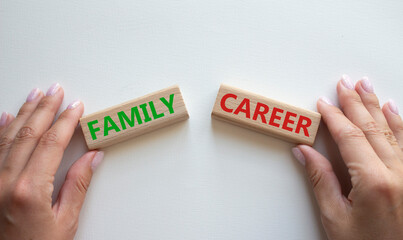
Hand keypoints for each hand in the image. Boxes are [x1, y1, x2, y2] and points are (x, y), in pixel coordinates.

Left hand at [0, 83, 103, 239]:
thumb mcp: (65, 222)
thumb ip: (78, 185)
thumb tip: (92, 157)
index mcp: (29, 190)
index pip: (52, 143)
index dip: (66, 121)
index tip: (75, 107)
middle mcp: (4, 182)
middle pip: (28, 133)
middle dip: (44, 108)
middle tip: (56, 91)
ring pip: (8, 136)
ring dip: (24, 113)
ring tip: (35, 95)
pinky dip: (0, 129)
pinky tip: (7, 116)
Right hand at [292, 75, 402, 239]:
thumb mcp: (336, 219)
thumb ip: (321, 181)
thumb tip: (305, 152)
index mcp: (374, 182)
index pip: (349, 137)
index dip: (334, 117)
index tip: (323, 104)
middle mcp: (399, 174)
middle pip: (372, 127)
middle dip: (355, 102)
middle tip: (344, 83)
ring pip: (393, 130)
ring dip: (377, 106)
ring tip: (366, 86)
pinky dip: (400, 123)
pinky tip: (394, 110)